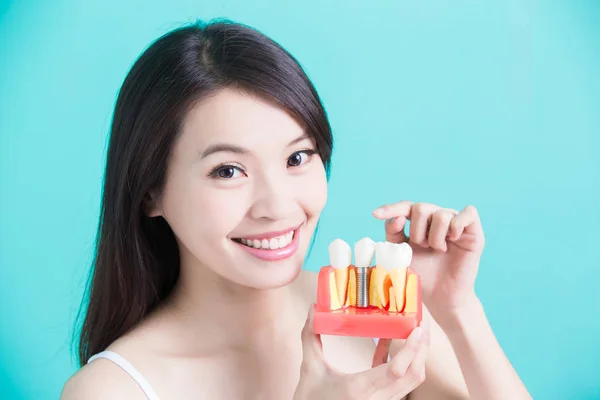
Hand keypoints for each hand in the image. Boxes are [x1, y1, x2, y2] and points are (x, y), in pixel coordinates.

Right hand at [294, 305, 429, 399]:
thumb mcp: (310, 368)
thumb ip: (310, 337)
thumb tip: (312, 309)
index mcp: (359, 389)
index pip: (395, 370)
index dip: (411, 349)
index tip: (416, 329)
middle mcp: (375, 399)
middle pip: (413, 375)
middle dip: (421, 349)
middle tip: (422, 324)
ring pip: (412, 380)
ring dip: (416, 356)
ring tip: (415, 332)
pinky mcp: (380, 399)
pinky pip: (399, 380)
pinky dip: (401, 362)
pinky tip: (390, 341)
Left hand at [372, 201, 484, 318]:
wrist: (441, 296)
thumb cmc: (422, 274)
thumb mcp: (401, 253)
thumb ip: (394, 234)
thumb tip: (398, 218)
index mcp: (419, 222)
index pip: (405, 207)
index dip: (391, 208)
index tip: (375, 215)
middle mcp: (437, 218)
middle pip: (421, 208)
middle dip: (417, 231)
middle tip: (423, 247)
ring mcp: (456, 223)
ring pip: (441, 214)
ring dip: (436, 236)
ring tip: (439, 250)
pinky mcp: (473, 231)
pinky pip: (468, 213)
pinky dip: (457, 225)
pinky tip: (453, 239)